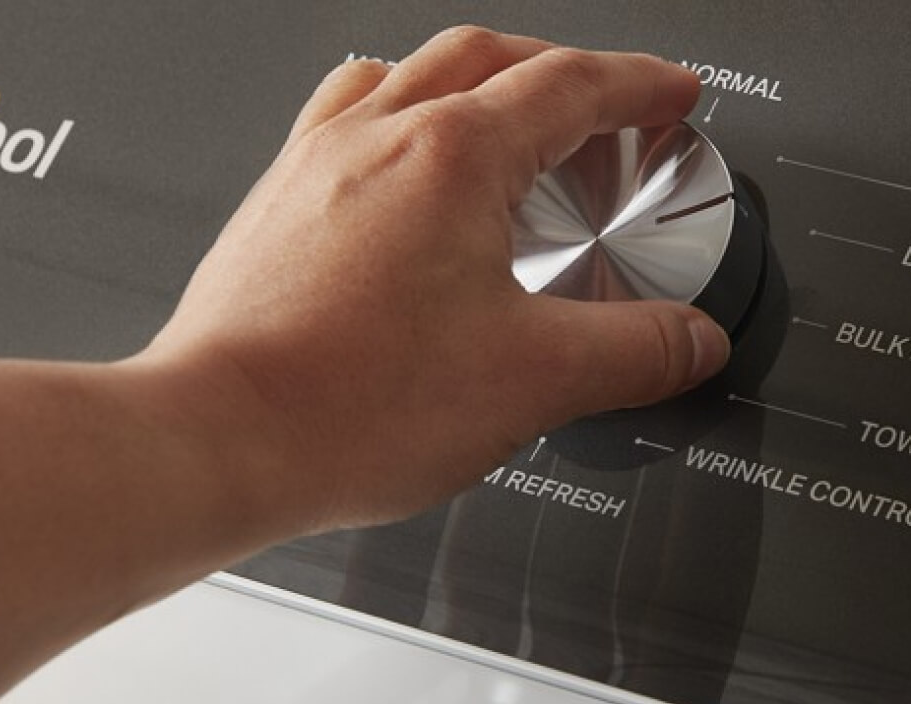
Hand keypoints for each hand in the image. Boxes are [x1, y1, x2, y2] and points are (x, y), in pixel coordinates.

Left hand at [141, 27, 725, 530]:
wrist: (219, 439)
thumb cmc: (345, 405)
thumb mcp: (535, 379)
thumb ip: (634, 353)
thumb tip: (691, 341)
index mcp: (453, 156)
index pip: (571, 85)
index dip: (639, 83)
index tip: (671, 92)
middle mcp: (377, 136)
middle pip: (489, 57)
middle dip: (564, 71)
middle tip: (608, 103)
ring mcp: (317, 163)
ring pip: (411, 73)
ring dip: (479, 81)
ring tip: (512, 118)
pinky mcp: (278, 203)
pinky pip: (348, 117)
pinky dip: (402, 117)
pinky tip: (406, 168)